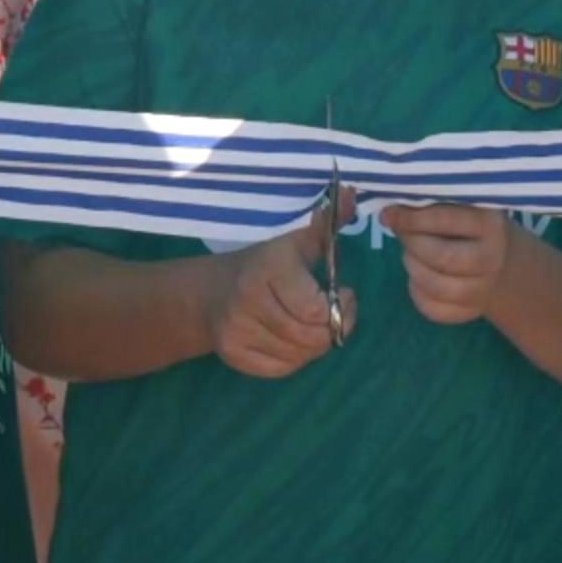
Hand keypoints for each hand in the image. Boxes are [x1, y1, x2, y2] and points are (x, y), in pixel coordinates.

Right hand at [204, 189, 353, 377]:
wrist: (211, 291)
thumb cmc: (266, 263)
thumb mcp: (294, 240)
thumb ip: (327, 223)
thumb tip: (350, 193)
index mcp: (267, 268)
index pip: (315, 309)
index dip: (340, 307)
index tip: (345, 292)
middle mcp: (247, 301)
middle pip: (310, 337)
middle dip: (332, 327)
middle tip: (333, 311)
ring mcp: (236, 331)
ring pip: (299, 356)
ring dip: (315, 343)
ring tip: (313, 323)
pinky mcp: (232, 356)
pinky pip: (282, 369)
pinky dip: (296, 358)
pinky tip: (294, 338)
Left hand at [382, 201, 513, 323]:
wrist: (495, 256)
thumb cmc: (465, 222)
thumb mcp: (456, 205)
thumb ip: (430, 204)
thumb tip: (391, 213)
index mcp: (490, 224)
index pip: (447, 220)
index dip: (412, 218)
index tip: (389, 214)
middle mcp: (492, 258)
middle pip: (442, 258)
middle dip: (413, 244)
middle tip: (402, 233)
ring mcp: (484, 289)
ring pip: (436, 287)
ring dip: (413, 268)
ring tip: (411, 254)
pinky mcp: (471, 311)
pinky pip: (433, 309)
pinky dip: (416, 292)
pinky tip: (418, 277)